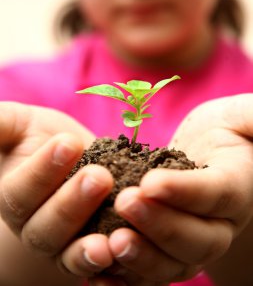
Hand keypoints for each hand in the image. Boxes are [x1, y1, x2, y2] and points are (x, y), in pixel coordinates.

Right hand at [0, 102, 114, 279]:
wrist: (75, 153)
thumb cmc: (40, 136)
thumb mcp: (20, 124)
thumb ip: (1, 124)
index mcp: (13, 199)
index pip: (18, 193)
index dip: (42, 172)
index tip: (69, 143)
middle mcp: (32, 227)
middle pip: (43, 229)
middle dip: (71, 203)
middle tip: (99, 177)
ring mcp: (61, 244)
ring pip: (68, 252)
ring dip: (87, 245)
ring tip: (110, 232)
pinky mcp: (90, 250)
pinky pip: (95, 265)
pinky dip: (109, 262)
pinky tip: (123, 250)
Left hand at [89, 94, 252, 285]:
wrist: (206, 155)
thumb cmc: (222, 130)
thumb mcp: (241, 116)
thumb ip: (252, 117)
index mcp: (236, 187)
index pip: (216, 194)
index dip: (185, 192)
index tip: (150, 182)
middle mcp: (219, 224)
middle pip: (197, 239)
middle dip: (160, 225)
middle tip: (125, 203)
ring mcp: (193, 244)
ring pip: (174, 264)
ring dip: (142, 259)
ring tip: (110, 243)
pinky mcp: (166, 251)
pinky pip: (150, 273)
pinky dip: (126, 276)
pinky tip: (98, 271)